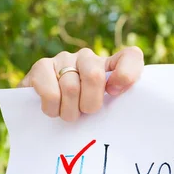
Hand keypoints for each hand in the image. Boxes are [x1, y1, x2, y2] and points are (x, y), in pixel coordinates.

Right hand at [19, 46, 143, 121]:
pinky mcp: (41, 66)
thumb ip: (118, 106)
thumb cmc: (82, 116)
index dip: (126, 74)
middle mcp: (88, 58)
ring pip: (71, 87)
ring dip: (69, 111)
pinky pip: (50, 91)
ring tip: (67, 114)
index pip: (132, 56)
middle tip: (84, 113)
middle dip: (89, 104)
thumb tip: (119, 99)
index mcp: (111, 67)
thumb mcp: (105, 113)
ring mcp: (64, 59)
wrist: (42, 117)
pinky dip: (52, 108)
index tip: (114, 94)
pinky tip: (52, 109)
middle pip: (94, 75)